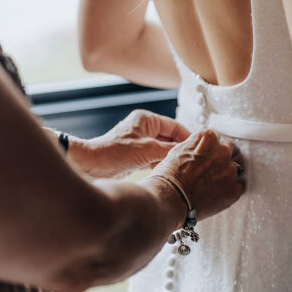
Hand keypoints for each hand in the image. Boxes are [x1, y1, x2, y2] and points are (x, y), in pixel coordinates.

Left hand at [71, 110, 190, 178]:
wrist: (91, 167)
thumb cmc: (113, 153)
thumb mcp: (147, 150)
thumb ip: (169, 150)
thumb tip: (187, 152)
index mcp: (146, 119)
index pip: (174, 126)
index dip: (187, 137)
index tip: (199, 148)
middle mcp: (143, 129)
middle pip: (169, 138)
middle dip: (179, 150)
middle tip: (194, 161)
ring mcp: (139, 143)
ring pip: (162, 150)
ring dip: (170, 159)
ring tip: (184, 168)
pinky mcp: (135, 156)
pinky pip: (155, 159)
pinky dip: (161, 165)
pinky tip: (169, 173)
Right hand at [148, 129, 245, 221]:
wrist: (169, 199)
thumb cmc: (169, 177)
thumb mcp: (178, 151)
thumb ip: (194, 146)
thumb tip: (200, 148)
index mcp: (208, 138)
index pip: (217, 139)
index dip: (211, 150)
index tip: (208, 157)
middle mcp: (222, 151)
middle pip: (229, 151)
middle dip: (222, 160)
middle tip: (211, 171)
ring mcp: (230, 171)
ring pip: (235, 170)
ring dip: (226, 175)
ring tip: (212, 185)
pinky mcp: (233, 190)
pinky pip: (239, 187)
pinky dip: (231, 190)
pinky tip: (218, 193)